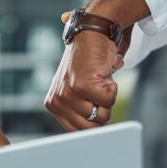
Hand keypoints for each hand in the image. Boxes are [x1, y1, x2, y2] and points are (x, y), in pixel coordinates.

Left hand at [44, 10, 132, 130]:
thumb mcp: (77, 89)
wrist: (92, 33)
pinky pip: (109, 100)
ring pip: (101, 115)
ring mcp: (69, 93)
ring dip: (107, 97)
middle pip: (91, 127)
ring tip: (99, 80)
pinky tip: (103, 73)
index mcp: (53, 104)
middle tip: (98, 90)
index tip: (99, 115)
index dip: (93, 124)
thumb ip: (80, 111)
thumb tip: (96, 134)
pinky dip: (113, 87)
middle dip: (102, 111)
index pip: (76, 131)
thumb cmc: (88, 62)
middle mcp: (58, 100)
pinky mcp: (83, 86)